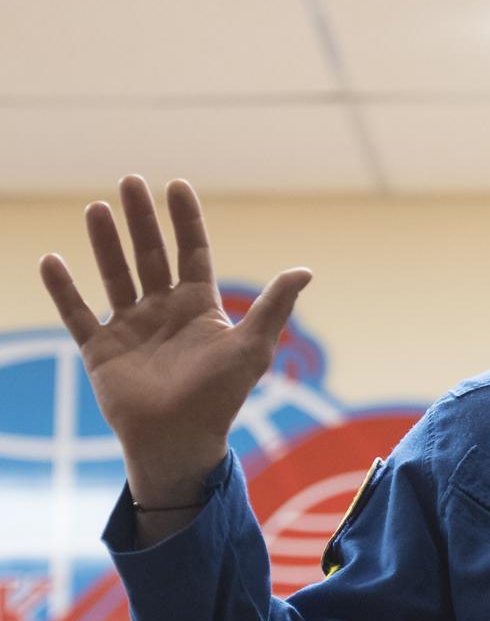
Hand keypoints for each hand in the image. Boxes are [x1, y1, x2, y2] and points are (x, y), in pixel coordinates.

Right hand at [39, 175, 311, 508]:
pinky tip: (52, 259)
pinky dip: (63, 289)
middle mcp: (164, 311)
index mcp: (199, 307)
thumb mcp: (253, 347)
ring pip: (115, 274)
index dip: (185, 220)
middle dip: (141, 219)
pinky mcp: (101, 350)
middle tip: (129, 180)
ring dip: (105, 242)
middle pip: (150, 254)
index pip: (191, 252)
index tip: (176, 185)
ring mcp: (131, 328)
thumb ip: (275, 306)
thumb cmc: (221, 397)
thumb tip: (306, 270)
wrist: (181, 440)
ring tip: (96, 207)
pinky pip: (78, 313)